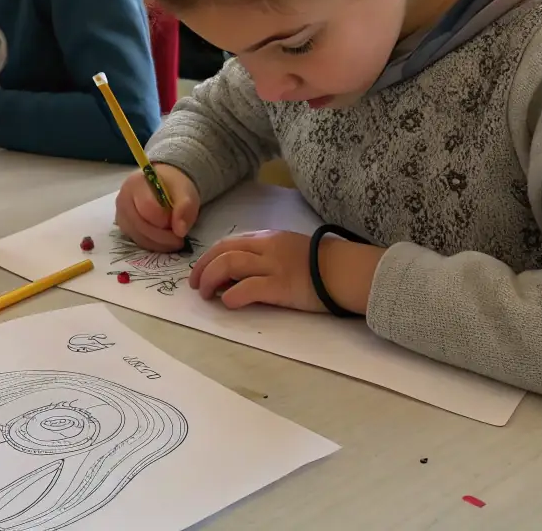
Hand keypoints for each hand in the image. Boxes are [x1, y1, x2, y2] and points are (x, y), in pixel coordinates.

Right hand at [114, 164, 199, 252]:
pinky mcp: (123, 226)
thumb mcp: (184, 191)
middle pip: (139, 225)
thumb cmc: (173, 186)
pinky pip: (135, 240)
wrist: (163, 185)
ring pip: (136, 236)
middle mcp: (123, 198)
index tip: (179, 224)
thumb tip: (180, 231)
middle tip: (180, 241)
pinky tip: (164, 243)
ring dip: (157, 244)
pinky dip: (151, 245)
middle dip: (162, 237)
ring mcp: (120, 213)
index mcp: (137, 184)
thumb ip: (185, 207)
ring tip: (174, 242)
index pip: (148, 208)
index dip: (165, 220)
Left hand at [189, 230, 385, 313]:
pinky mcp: (280, 286)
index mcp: (268, 238)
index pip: (230, 242)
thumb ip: (267, 254)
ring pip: (229, 264)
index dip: (211, 256)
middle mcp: (267, 248)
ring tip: (206, 294)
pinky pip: (248, 288)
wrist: (346, 271)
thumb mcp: (290, 249)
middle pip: (224, 250)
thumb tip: (241, 272)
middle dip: (203, 266)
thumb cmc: (321, 264)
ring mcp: (273, 266)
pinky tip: (227, 303)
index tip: (202, 269)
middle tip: (195, 284)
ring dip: (210, 279)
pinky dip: (232, 296)